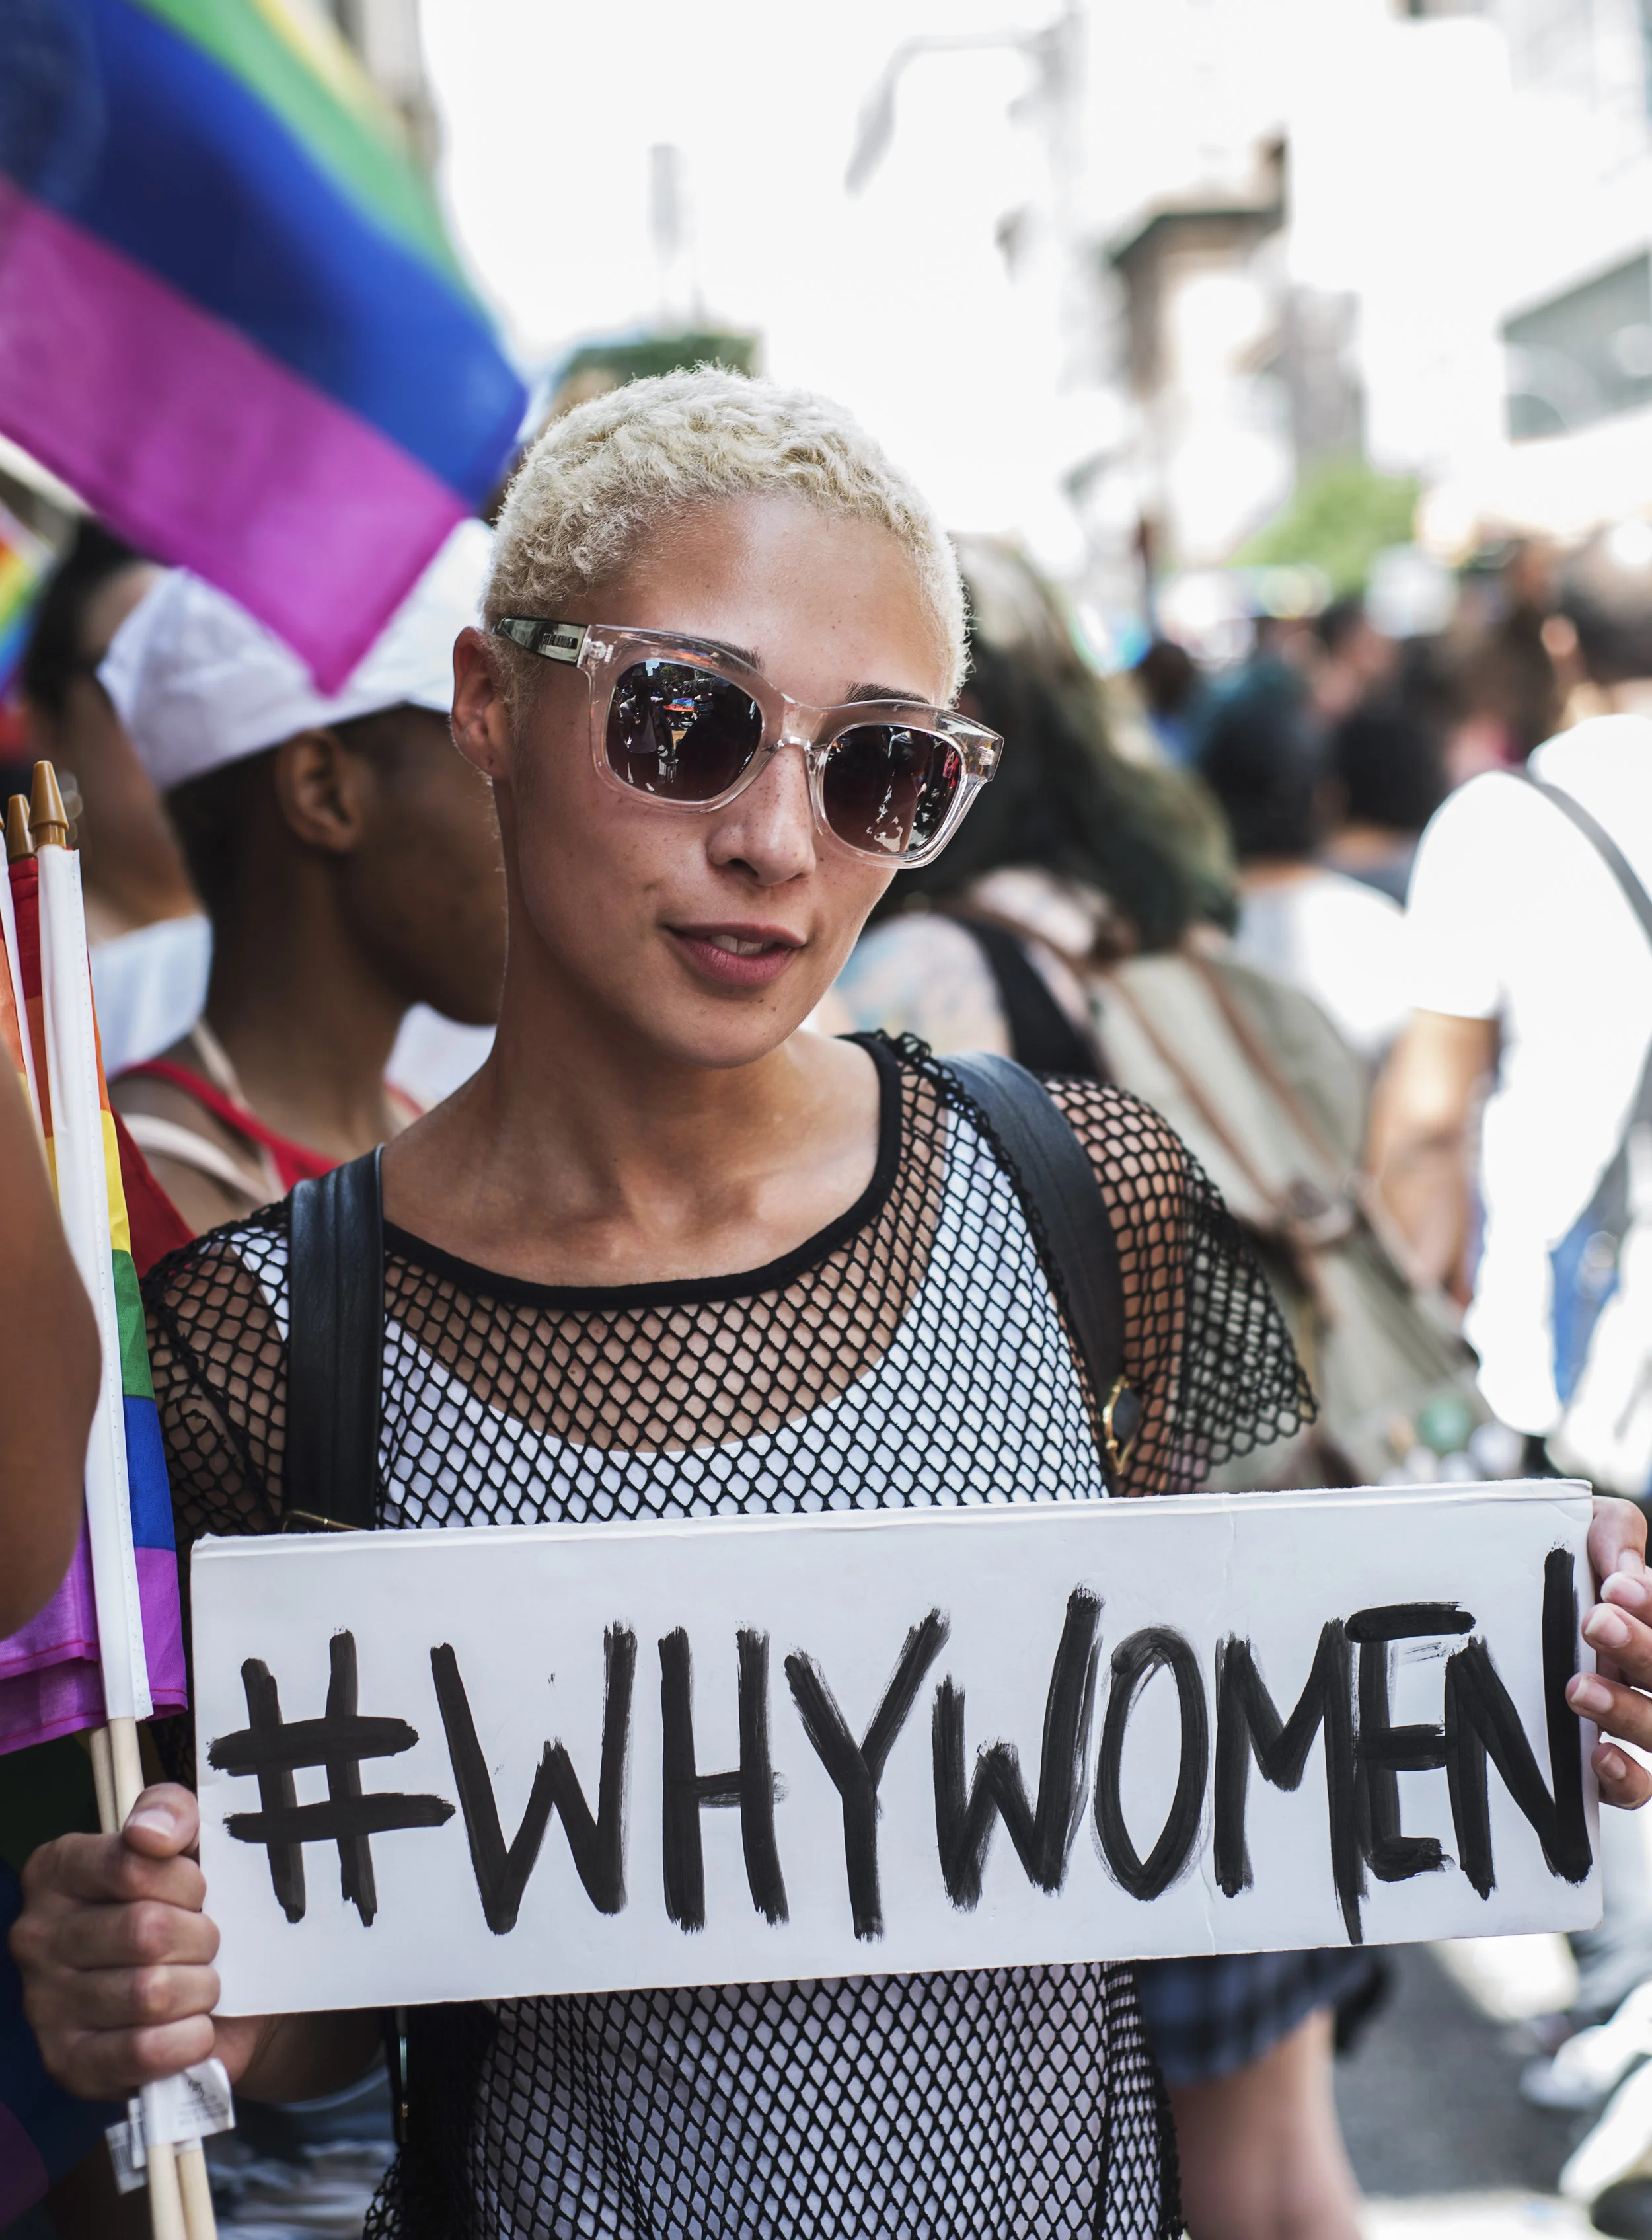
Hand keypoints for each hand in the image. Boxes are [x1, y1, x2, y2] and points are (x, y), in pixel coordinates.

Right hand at [9, 1783, 267, 2099]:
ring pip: (150, 1994)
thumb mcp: (183, 1839)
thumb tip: (150, 1834)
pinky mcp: (68, 2064)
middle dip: (200, 1937)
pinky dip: (187, 2040)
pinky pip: (141, 2053)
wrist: (200, 1988)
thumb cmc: (183, 1904)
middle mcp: (37, 1935)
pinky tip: (196, 2027)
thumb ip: (170, 1812)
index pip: (132, 1866)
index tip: (197, 1890)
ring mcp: (44, 2004)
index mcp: (57, 1870)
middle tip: (207, 1942)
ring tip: (202, 1983)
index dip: (185, 1881)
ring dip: (199, 1989)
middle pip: (146, 1931)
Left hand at [1568, 1497, 1651, 1809]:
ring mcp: (1641, 1719)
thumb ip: (1612, 1533)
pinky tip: (1598, 1755)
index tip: (1616, 1587)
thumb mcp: (1583, 1528)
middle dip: (1643, 1649)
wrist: (1499, 1593)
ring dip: (1624, 1710)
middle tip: (1596, 1622)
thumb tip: (1625, 1570)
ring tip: (1577, 1687)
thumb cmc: (1559, 1563)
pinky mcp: (1613, 1763)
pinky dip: (1626, 1777)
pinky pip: (1639, 1788)